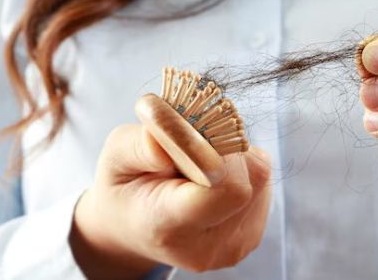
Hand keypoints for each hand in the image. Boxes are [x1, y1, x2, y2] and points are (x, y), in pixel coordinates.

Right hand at [70, 96, 271, 278]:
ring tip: (199, 162)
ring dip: (234, 156)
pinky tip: (212, 176)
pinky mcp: (251, 237)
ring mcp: (233, 246)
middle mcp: (207, 246)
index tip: (196, 132)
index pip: (225, 189)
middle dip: (225, 148)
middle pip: (248, 179)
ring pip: (259, 176)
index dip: (219, 153)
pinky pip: (261, 184)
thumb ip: (140, 144)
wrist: (133, 227)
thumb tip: (176, 136)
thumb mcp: (115, 155)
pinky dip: (241, 169)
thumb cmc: (125, 186)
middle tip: (194, 142)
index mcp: (168, 226)